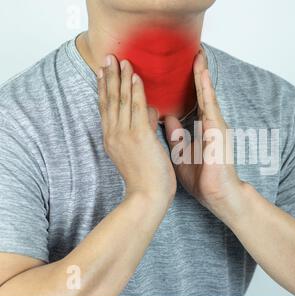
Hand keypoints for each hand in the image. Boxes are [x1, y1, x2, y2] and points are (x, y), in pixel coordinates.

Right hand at [97, 55, 176, 207]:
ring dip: (121, 78)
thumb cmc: (147, 179)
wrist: (148, 197)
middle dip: (109, 77)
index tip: (104, 71)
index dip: (105, 88)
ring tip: (122, 60)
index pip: (107, 108)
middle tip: (109, 57)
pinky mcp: (139, 137)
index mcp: (113, 139)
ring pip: (121, 100)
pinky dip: (135, 91)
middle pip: (110, 100)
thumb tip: (148, 111)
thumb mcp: (140, 151)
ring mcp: (125, 135)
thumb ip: (143, 129)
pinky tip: (135, 77)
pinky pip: (136, 108)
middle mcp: (114, 134)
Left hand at [164, 51, 243, 219]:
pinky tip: (202, 73)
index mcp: (204, 129)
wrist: (218, 195)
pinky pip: (211, 105)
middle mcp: (212, 124)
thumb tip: (167, 119)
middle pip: (203, 93)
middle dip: (198, 72)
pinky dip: (206, 88)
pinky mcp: (218, 130)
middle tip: (194, 51)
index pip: (195, 101)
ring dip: (203, 74)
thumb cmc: (203, 179)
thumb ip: (176, 136)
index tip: (184, 68)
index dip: (190, 84)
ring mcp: (217, 126)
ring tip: (199, 54)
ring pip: (208, 94)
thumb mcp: (182, 155)